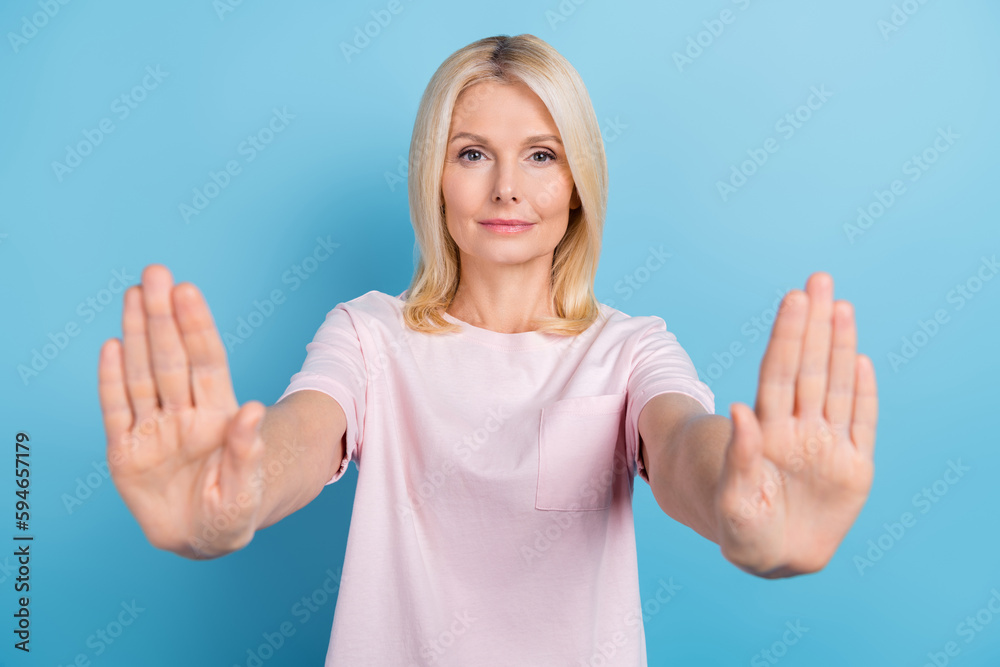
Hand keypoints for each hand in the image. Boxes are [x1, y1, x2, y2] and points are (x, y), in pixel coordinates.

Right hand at [97, 264, 267, 558]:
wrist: (202, 539)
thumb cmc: (231, 510)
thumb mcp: (247, 488)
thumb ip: (248, 449)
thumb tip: (253, 410)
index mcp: (216, 416)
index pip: (206, 362)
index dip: (197, 326)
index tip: (187, 291)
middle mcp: (183, 413)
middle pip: (171, 357)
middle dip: (163, 316)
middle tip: (155, 273)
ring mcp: (153, 429)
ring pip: (142, 373)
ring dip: (138, 334)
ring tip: (134, 293)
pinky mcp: (124, 452)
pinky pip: (116, 410)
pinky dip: (112, 380)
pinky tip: (114, 346)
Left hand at [714, 272, 877, 577]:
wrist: (772, 556)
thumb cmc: (742, 527)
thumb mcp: (732, 497)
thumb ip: (738, 455)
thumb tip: (737, 409)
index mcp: (767, 431)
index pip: (778, 374)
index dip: (785, 338)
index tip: (793, 301)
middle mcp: (798, 429)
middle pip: (807, 368)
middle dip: (813, 325)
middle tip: (818, 280)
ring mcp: (827, 445)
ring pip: (835, 386)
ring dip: (838, 347)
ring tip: (841, 306)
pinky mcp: (854, 469)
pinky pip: (861, 424)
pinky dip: (862, 394)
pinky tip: (860, 359)